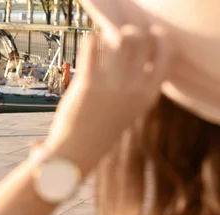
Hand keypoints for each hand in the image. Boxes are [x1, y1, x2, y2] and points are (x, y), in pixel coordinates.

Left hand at [44, 25, 171, 172]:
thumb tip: (135, 60)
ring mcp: (113, 85)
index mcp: (148, 95)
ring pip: (120, 41)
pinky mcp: (89, 84)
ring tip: (102, 43)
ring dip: (110, 36)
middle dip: (131, 34)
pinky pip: (91, 50)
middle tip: (118, 40)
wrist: (77, 152)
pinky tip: (87, 42)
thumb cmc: (100, 130)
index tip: (148, 36)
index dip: (159, 39)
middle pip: (141, 41)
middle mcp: (134, 88)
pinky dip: (89, 41)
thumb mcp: (128, 110)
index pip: (166, 55)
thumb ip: (137, 87)